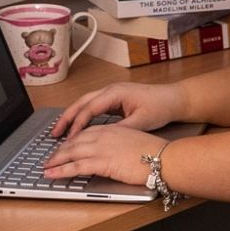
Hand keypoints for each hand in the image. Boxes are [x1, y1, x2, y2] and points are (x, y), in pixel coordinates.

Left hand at [41, 121, 160, 185]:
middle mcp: (104, 136)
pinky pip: (75, 166)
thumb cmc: (156, 153)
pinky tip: (52, 175)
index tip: (64, 148)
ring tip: (45, 168)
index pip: (85, 133)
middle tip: (49, 158)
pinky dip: (61, 171)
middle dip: (59, 151)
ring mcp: (102, 148)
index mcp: (112, 130)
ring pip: (70, 153)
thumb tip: (116, 154)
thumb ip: (121, 145)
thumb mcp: (135, 143)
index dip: (72, 142)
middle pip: (74, 142)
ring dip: (55, 161)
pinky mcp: (102, 162)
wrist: (165, 158)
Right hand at [55, 80, 186, 135]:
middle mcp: (110, 90)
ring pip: (85, 104)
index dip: (77, 125)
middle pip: (81, 103)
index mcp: (115, 93)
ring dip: (72, 117)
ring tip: (60, 131)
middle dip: (66, 118)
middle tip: (54, 134)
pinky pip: (93, 107)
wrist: (175, 98)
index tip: (69, 139)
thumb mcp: (141, 122)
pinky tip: (78, 128)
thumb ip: (120, 129)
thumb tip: (103, 139)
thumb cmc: (160, 106)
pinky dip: (83, 117)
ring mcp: (111, 94)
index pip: (88, 109)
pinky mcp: (115, 99)